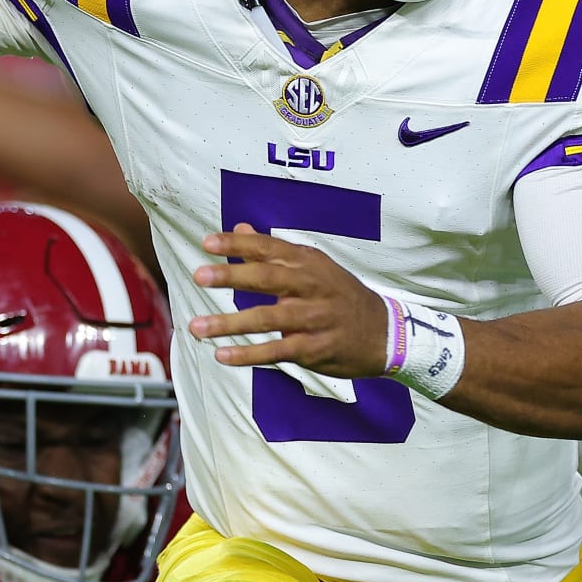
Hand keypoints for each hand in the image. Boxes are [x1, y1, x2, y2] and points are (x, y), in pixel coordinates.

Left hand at [187, 224, 386, 376]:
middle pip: (267, 278)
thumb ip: (274, 250)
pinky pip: (276, 351)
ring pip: (267, 318)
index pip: (269, 248)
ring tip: (196, 326)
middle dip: (231, 276)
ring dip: (229, 323)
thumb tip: (240, 227)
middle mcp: (311, 287)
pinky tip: (222, 355)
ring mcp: (313, 318)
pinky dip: (248, 354)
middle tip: (199, 276)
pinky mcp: (314, 348)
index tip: (208, 242)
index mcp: (309, 263)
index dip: (238, 244)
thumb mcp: (314, 266)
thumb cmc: (340, 296)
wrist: (384, 332)